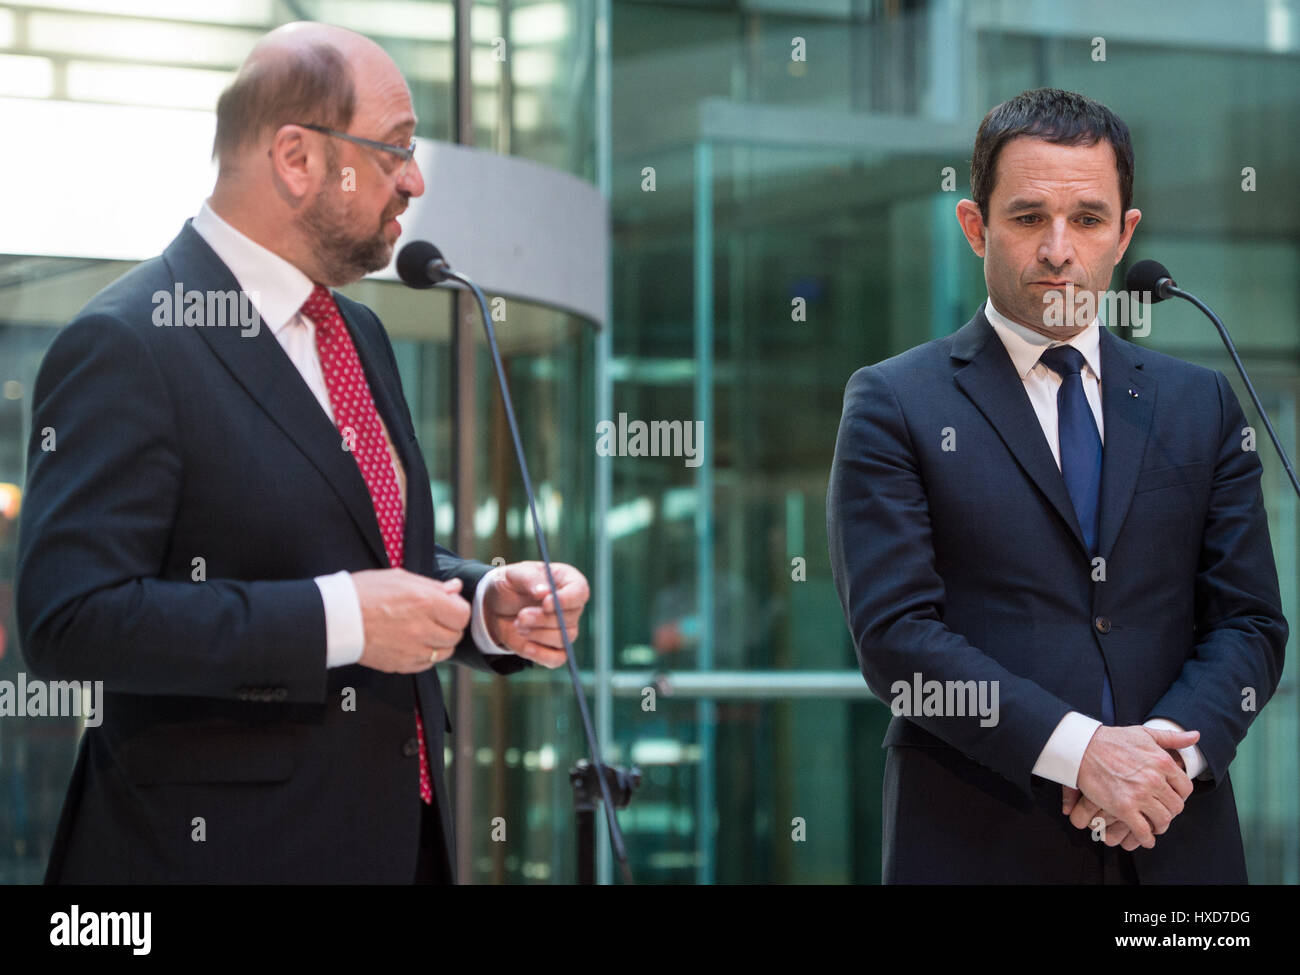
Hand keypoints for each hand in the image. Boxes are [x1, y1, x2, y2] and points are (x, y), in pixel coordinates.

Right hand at [352, 568, 471, 671]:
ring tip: (422, 631)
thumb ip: (432, 586)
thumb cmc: (364, 593)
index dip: (457, 609)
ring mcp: (412, 650)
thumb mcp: (400, 578)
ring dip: (439, 643)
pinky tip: (412, 643)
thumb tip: (454, 588)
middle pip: (455, 635)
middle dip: (449, 626)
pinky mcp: (401, 665)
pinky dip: (424, 656)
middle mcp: (422, 628)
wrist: (335, 618)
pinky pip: (426, 665)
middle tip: (435, 618)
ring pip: (444, 653)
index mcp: (425, 602)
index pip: (463, 614)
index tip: (448, 606)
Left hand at [484, 561, 589, 668]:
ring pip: (564, 639)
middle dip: (543, 620)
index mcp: (567, 581)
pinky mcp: (554, 648)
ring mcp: (565, 628)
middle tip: (521, 616)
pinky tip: (525, 645)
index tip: (545, 603)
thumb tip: (545, 592)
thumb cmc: (510, 584)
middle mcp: (571, 606)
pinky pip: (558, 658)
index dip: (566, 600)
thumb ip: (530, 579)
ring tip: (518, 624)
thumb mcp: (514, 574)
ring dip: (537, 634)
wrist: (495, 607)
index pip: (580, 592)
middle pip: (570, 619)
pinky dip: (540, 654)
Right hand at [1074, 725, 1198, 848]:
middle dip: (1170, 812)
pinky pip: (1143, 831)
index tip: (1171, 798)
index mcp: (1163, 762)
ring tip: (1153, 826)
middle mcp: (1155, 779)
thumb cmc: (1111, 740)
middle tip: (1161, 813)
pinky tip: (1145, 838)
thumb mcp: (1144, 733)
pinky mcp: (1123, 807)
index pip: (1185, 789)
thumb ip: (1172, 737)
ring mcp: (1139, 795)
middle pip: (1175, 807)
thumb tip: (1196, 736)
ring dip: (1159, 826)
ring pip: (1162, 820)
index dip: (1179, 796)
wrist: (1081, 747)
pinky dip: (1146, 838)